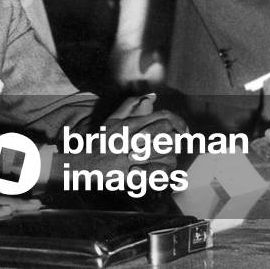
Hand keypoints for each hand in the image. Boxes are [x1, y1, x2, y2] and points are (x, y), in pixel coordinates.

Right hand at [61, 96, 187, 173]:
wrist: (85, 163)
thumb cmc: (101, 141)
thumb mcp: (113, 119)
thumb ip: (131, 106)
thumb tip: (151, 95)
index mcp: (130, 124)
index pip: (162, 117)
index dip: (178, 122)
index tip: (184, 130)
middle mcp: (132, 138)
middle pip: (166, 134)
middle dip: (175, 139)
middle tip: (176, 144)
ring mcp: (132, 157)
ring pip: (165, 153)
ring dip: (170, 155)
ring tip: (167, 157)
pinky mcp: (132, 174)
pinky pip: (157, 172)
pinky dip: (163, 172)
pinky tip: (161, 171)